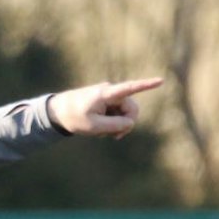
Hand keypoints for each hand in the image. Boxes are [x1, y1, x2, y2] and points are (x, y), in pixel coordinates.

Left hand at [49, 77, 163, 138]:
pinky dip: (112, 123)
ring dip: (117, 125)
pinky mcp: (106, 102)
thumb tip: (131, 123)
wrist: (57, 112)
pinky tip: (101, 129)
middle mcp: (110, 92)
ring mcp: (108, 97)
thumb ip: (115, 126)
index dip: (146, 85)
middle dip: (127, 123)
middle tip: (115, 138)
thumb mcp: (94, 127)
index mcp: (106, 94)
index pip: (130, 88)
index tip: (161, 80)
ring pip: (124, 113)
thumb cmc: (73, 118)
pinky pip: (116, 114)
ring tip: (103, 133)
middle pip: (131, 108)